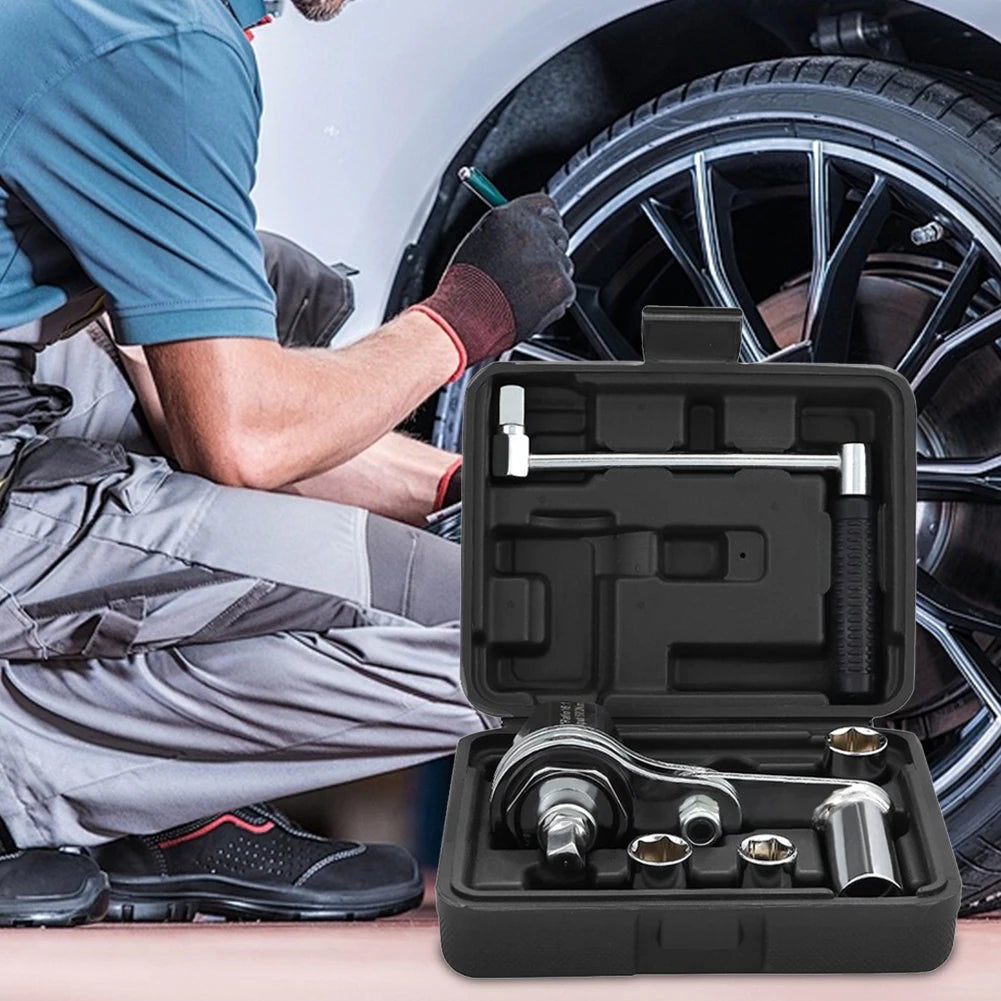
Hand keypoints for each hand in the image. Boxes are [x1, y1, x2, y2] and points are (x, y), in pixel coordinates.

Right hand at [412, 194, 575, 371]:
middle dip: (548, 251)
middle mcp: (534, 233)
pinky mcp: (561, 286)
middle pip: (558, 234)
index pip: (545, 205)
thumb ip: (506, 230)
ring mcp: (551, 260)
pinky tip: (527, 306)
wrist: (466, 320)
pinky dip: (552, 302)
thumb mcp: (478, 243)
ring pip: (563, 266)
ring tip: (519, 293)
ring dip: (549, 278)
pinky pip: (565, 291)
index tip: (542, 232)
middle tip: (528, 272)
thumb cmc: (464, 288)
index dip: (543, 221)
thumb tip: (524, 231)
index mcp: (510, 217)